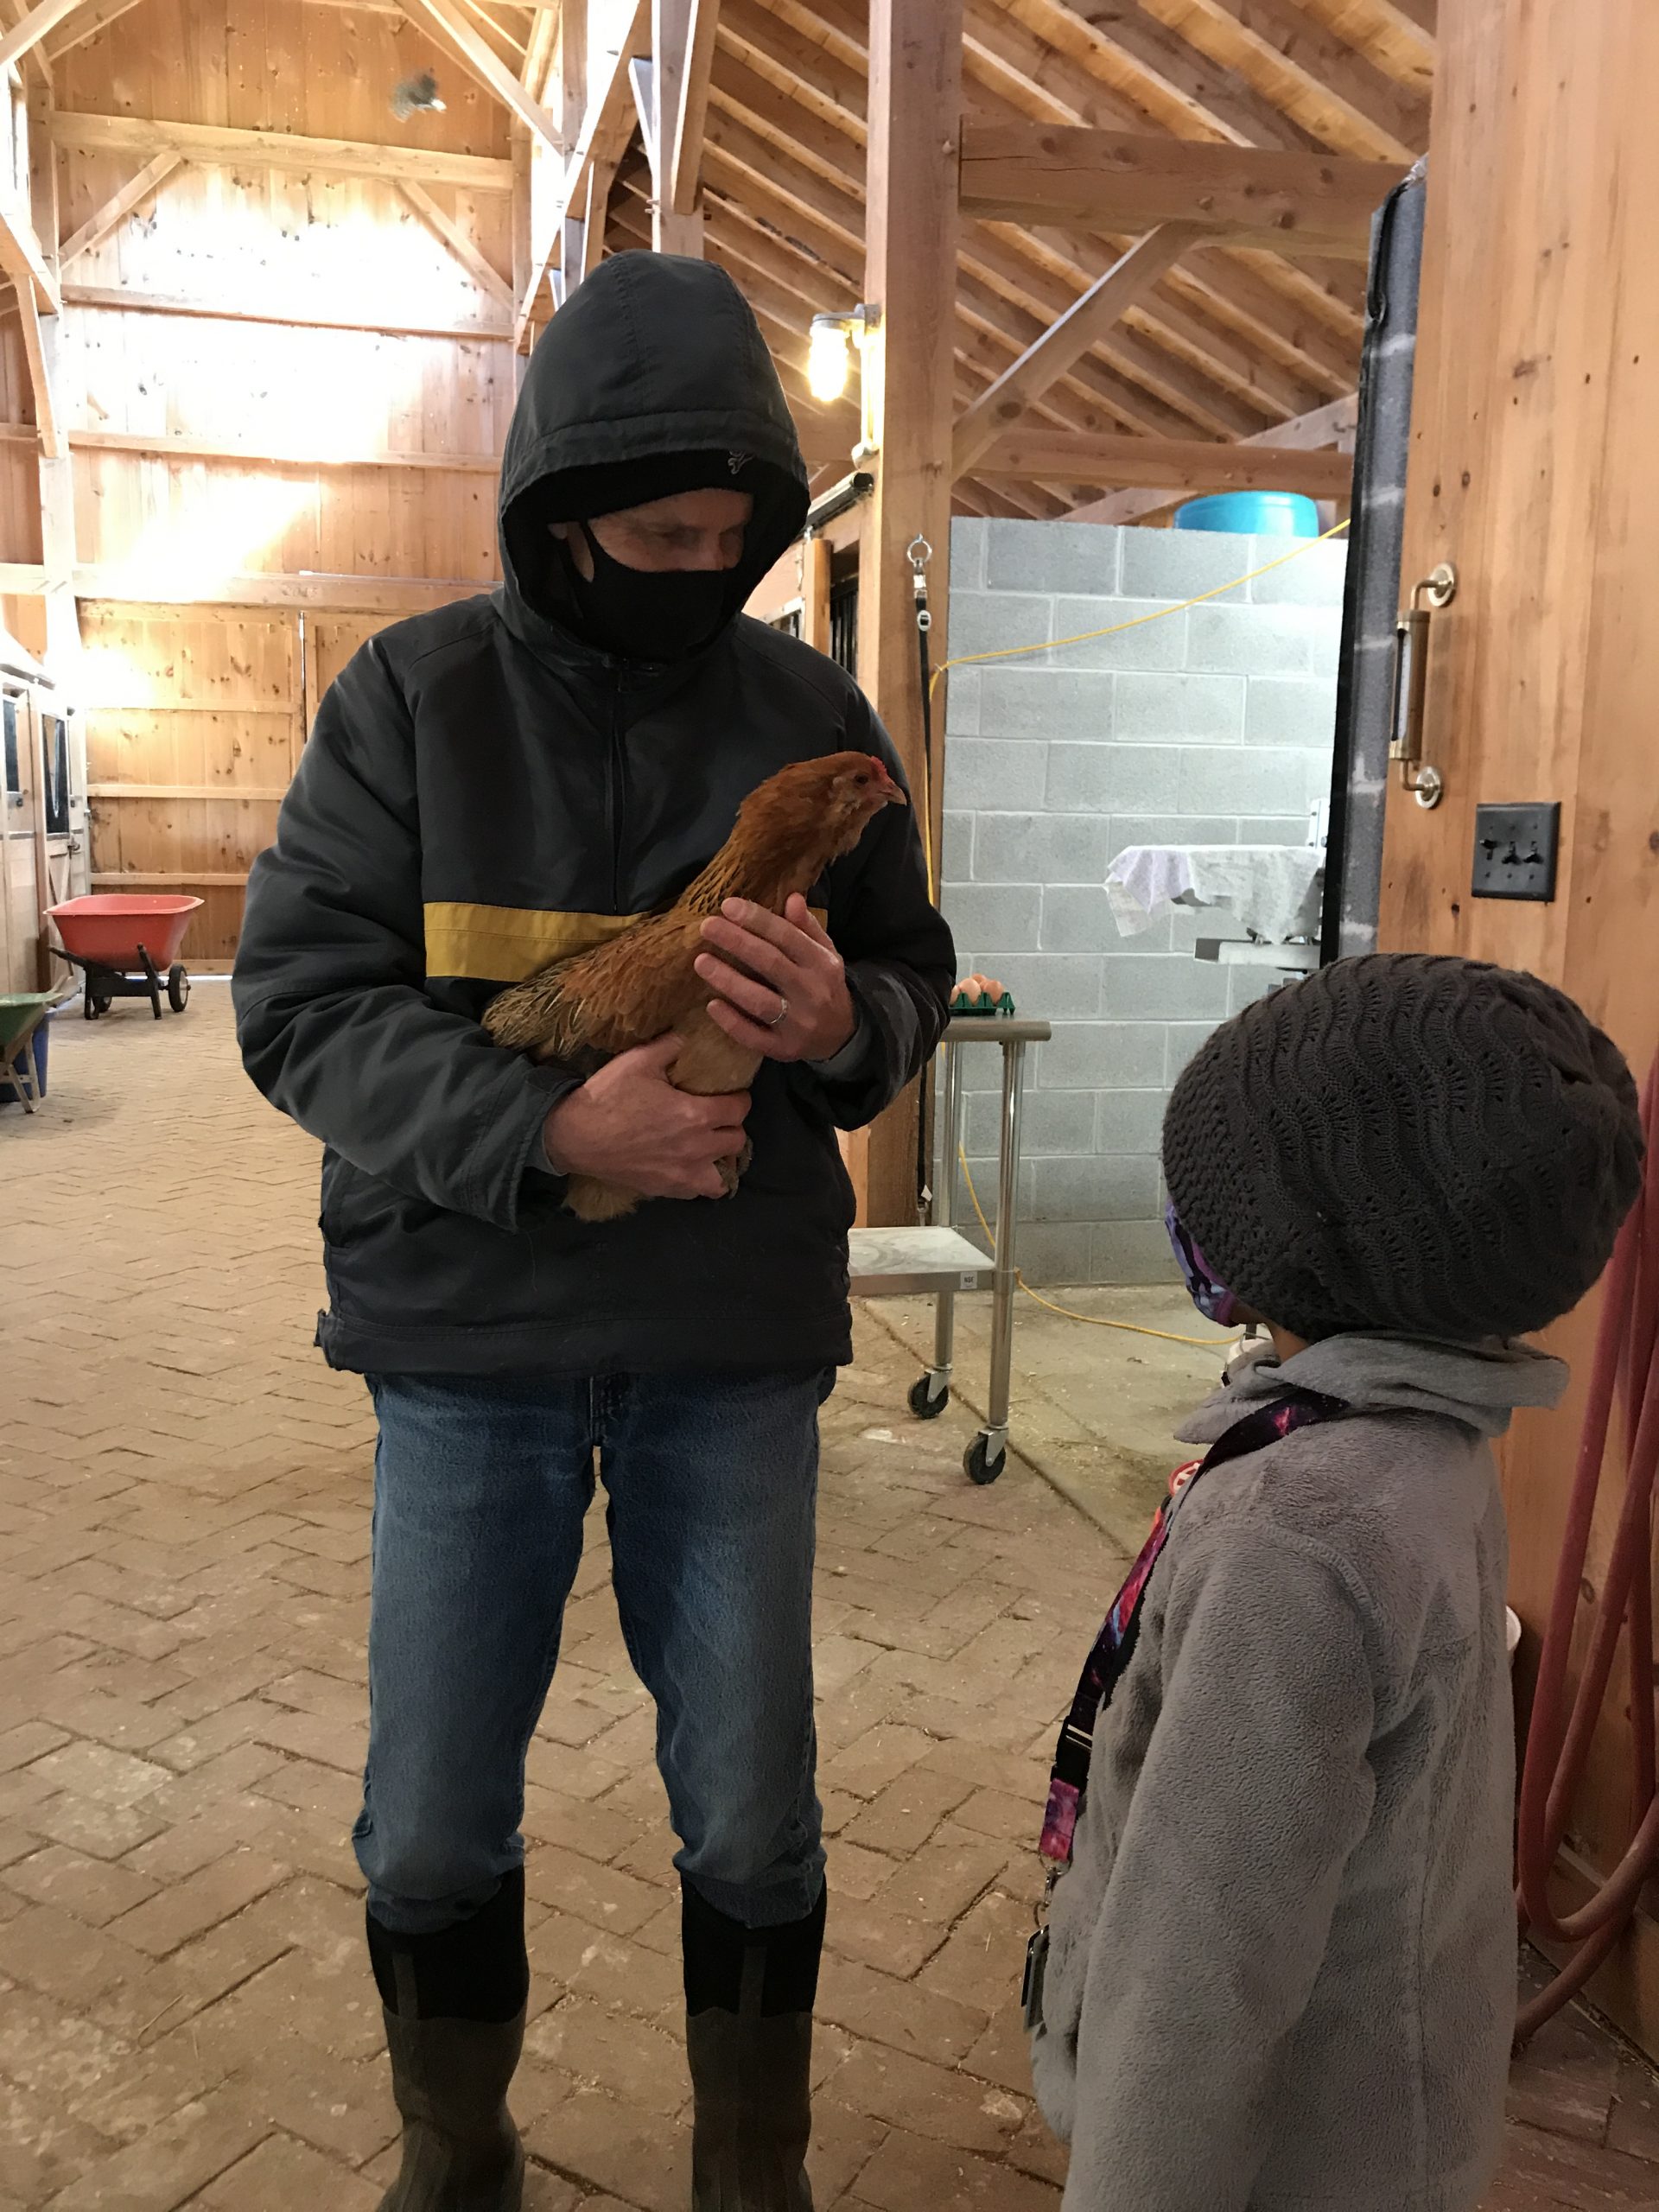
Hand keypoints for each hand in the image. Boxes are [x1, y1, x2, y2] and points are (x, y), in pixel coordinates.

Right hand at [542, 1035, 748, 1201]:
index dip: (739, 1099)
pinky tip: (689, 1166)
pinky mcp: (665, 1189)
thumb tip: (687, 1038)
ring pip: (723, 1176)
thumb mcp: (638, 1060)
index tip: (732, 1095)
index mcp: (695, 1114)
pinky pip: (697, 1192)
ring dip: (720, 1160)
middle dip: (732, 1127)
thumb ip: (669, 1047)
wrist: (575, 1136)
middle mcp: (696, 1148)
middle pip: (737, 1141)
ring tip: (709, 1147)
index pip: (739, 1109)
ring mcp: (681, 1174)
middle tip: (718, 1118)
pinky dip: (699, 1180)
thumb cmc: (607, 1097)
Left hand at [696, 896, 856, 1063]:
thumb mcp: (825, 953)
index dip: (758, 920)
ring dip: (729, 981)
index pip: (788, 937)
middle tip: (707, 926)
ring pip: (759, 1001)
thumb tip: (791, 898)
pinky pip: (754, 1036)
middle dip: (737, 942)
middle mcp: (811, 992)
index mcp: (821, 964)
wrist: (842, 1036)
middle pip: (771, 964)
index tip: (728, 906)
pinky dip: (732, 1021)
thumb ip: (807, 927)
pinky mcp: (783, 1048)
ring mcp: (797, 1023)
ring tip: (701, 961)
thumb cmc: (824, 985)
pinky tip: (712, 1005)